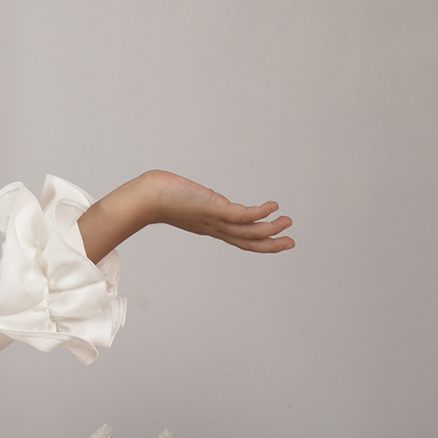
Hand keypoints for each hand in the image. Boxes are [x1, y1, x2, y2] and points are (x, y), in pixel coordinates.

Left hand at [79, 169, 294, 260]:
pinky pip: (242, 215)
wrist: (146, 198)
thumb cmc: (158, 196)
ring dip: (271, 229)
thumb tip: (184, 193)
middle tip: (291, 243)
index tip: (274, 239)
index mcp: (209, 226)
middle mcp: (214, 227)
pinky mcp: (214, 210)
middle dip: (270, 244)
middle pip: (247, 242)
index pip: (238, 238)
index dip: (257, 241)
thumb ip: (192, 200)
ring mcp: (215, 220)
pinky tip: (272, 207)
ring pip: (248, 232)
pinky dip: (259, 213)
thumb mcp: (183, 199)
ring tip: (288, 222)